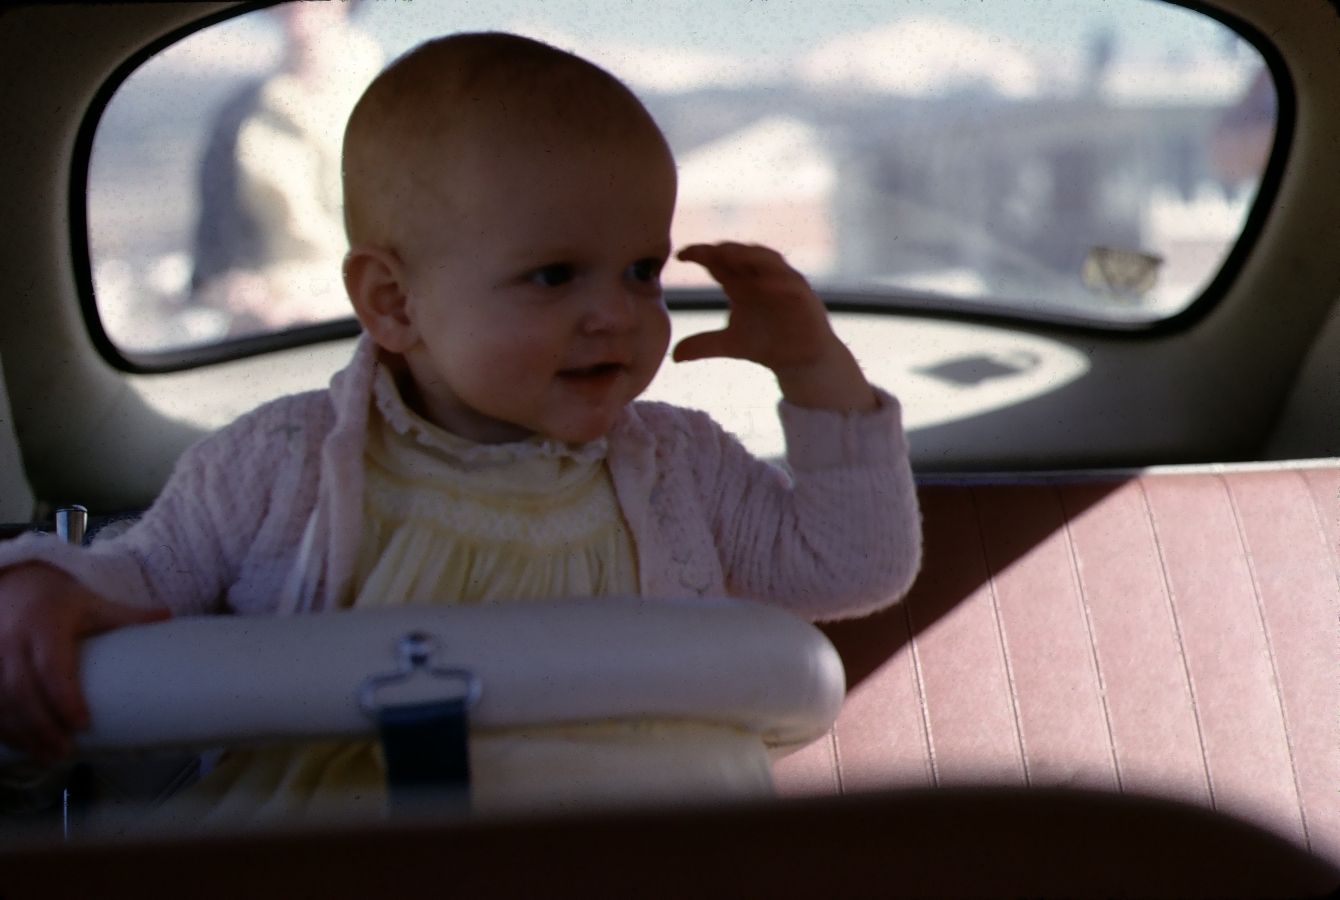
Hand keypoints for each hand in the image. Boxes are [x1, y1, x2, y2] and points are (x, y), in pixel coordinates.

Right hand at [0, 564, 169, 761]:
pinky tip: (22, 746)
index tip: (83, 724)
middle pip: (21, 691)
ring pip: (0, 702)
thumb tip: (168, 616)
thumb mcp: (93, 603)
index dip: (64, 698)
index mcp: (45, 626)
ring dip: (21, 734)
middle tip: (66, 751)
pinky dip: (3, 728)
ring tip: (48, 757)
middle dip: (41, 726)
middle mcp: (12, 642)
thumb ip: (127, 615)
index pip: (51, 667)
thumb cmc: (60, 601)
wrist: (14, 584)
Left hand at [673, 242, 877, 411]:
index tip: (679, 256)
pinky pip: (792, 283)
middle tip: (704, 251)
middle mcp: (761, 277)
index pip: (718, 262)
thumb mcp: (729, 345)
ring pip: (768, 260)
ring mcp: (783, 283)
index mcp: (741, 283)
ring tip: (729, 255)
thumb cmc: (766, 344)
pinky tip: (764, 284)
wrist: (800, 362)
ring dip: (750, 256)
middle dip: (724, 250)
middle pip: (741, 254)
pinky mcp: (803, 297)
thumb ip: (703, 345)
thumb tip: (673, 356)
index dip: (700, 255)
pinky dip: (778, 282)